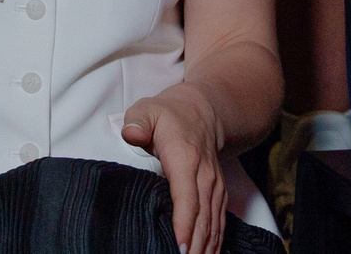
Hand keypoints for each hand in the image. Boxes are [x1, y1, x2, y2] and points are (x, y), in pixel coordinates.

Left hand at [121, 85, 229, 253]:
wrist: (203, 112)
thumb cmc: (168, 114)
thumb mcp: (147, 110)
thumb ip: (137, 122)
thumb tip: (132, 134)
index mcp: (185, 159)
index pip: (186, 198)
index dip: (183, 225)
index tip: (178, 248)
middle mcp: (205, 177)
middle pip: (201, 218)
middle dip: (193, 246)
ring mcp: (214, 187)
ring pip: (212, 224)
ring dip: (204, 248)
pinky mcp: (218, 194)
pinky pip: (218, 222)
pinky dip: (213, 242)